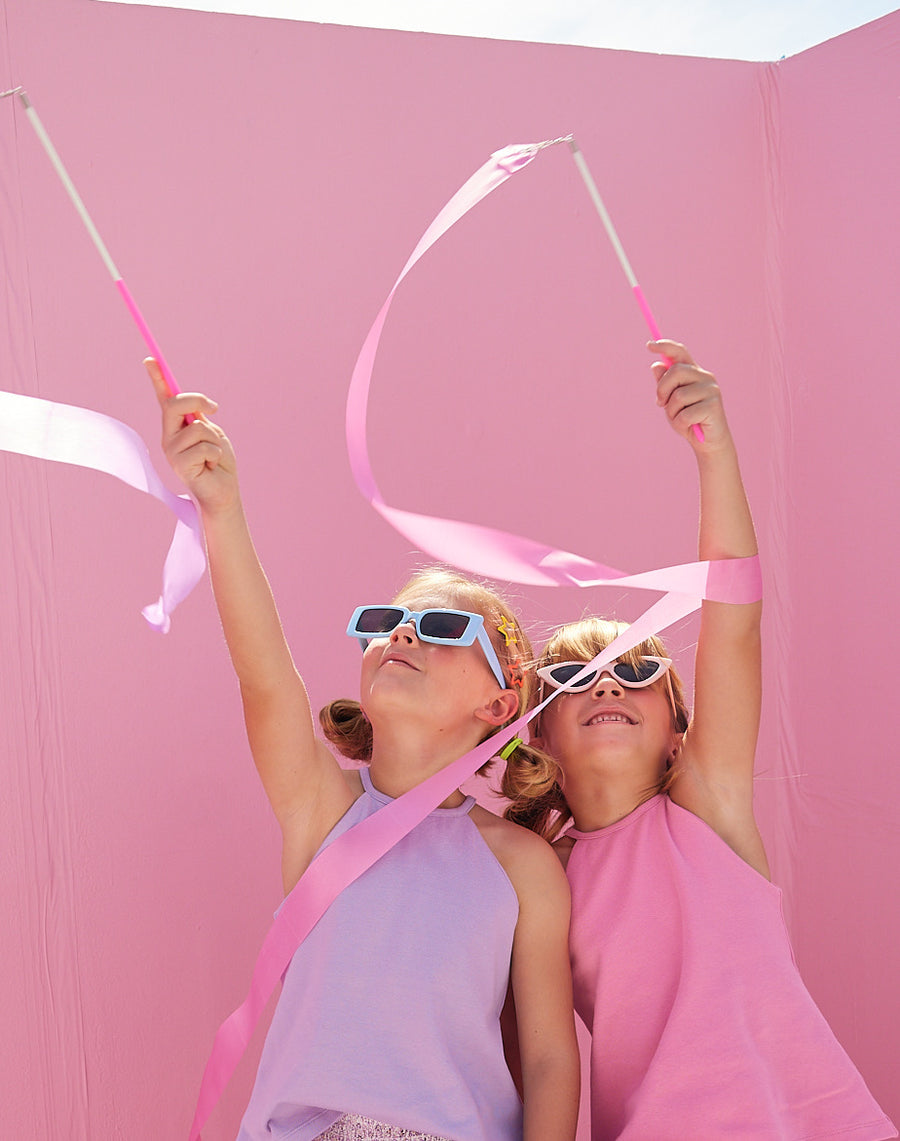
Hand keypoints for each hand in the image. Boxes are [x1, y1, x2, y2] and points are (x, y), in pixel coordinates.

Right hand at [145, 357, 238, 512]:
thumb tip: (195, 403)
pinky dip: (215, 454)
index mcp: (176, 426)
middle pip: (174, 404)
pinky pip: (204, 447)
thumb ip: (200, 419)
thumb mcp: (212, 433)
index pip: (164, 399)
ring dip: (214, 440)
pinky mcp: (179, 464)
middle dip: (197, 401)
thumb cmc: (219, 462)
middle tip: (214, 408)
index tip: (150, 359)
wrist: (223, 491)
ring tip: (212, 455)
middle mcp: (169, 436)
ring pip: (197, 428)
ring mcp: (171, 451)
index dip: (157, 379)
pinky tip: (211, 465)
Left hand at [649, 340, 730, 449]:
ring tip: (680, 418)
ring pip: (678, 396)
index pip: (680, 352)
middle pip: (676, 371)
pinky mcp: (714, 406)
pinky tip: (688, 427)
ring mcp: (711, 390)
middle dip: (662, 389)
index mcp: (694, 372)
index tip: (649, 345)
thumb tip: (656, 365)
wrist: (708, 442)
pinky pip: (685, 414)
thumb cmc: (687, 420)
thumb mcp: (670, 402)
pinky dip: (680, 424)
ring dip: (672, 412)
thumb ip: (664, 385)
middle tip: (660, 404)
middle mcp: (705, 377)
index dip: (665, 346)